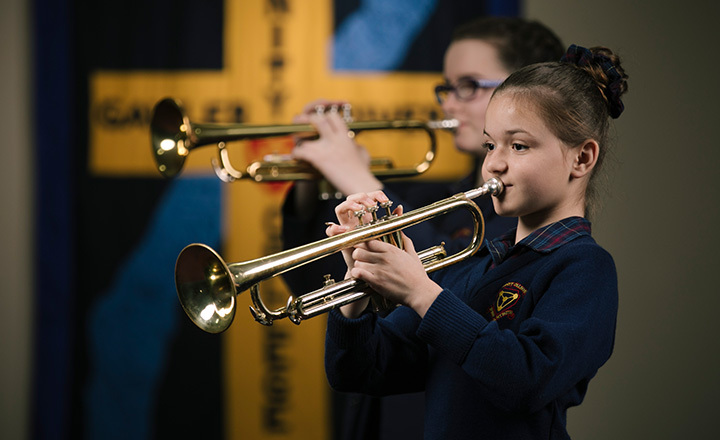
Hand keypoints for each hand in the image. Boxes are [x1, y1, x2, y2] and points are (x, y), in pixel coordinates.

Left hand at [291, 100, 382, 194]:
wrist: (361, 185)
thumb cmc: (363, 172)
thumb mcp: (363, 153)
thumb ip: (356, 145)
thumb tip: (356, 144)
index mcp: (345, 135)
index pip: (331, 115)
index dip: (324, 116)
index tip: (321, 120)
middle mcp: (335, 138)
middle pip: (316, 118)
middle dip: (306, 120)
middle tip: (302, 125)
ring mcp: (326, 147)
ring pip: (304, 133)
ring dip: (298, 138)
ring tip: (297, 142)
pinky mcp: (318, 159)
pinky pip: (300, 151)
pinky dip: (296, 154)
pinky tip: (296, 158)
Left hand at [327, 191, 442, 317]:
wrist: (419, 292)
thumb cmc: (417, 275)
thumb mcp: (413, 255)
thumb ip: (406, 242)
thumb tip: (402, 233)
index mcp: (391, 250)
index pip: (369, 241)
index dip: (363, 244)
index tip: (363, 247)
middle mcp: (383, 258)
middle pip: (359, 250)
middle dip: (358, 255)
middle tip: (361, 259)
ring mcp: (379, 270)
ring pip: (357, 262)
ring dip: (358, 266)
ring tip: (363, 269)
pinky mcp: (376, 282)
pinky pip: (358, 273)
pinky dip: (356, 274)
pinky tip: (360, 276)